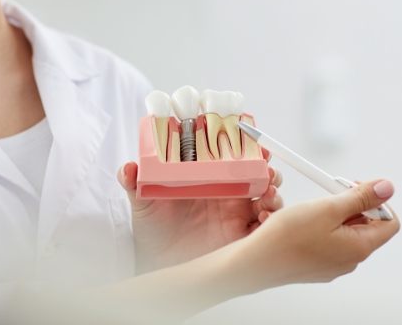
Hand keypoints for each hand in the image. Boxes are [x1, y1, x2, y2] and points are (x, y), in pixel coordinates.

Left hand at [117, 154, 283, 273]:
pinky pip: (265, 225)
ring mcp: (238, 213)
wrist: (157, 263)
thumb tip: (128, 167)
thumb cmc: (152, 229)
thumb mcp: (142, 202)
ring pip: (267, 195)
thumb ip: (134, 183)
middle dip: (267, 166)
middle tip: (266, 165)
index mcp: (210, 178)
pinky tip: (264, 215)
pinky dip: (272, 218)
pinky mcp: (242, 235)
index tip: (253, 137)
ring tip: (268, 191)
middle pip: (258, 173)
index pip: (234, 155)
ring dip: (273, 189)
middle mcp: (228, 193)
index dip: (247, 145)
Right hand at [231, 179, 399, 289]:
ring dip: (337, 213)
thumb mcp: (328, 207)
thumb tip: (387, 188)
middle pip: (368, 225)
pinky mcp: (318, 265)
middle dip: (354, 204)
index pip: (390, 222)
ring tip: (316, 206)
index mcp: (359, 247)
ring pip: (347, 232)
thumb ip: (360, 197)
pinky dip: (324, 226)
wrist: (256, 262)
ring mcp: (333, 264)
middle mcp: (350, 260)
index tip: (358, 188)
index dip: (378, 201)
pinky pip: (331, 241)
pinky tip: (305, 220)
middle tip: (333, 191)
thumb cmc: (288, 237)